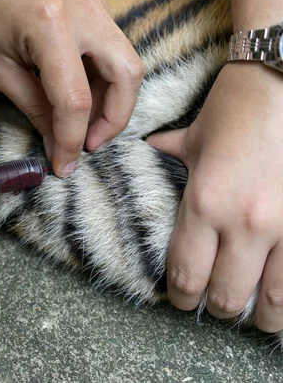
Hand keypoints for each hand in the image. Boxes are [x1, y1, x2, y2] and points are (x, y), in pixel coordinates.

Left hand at [0, 0, 142, 175]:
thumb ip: (34, 106)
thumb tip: (56, 142)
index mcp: (47, 25)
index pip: (75, 99)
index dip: (73, 139)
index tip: (66, 163)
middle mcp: (82, 6)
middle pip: (127, 74)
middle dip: (114, 118)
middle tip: (91, 143)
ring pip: (124, 57)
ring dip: (109, 96)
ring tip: (81, 120)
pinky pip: (109, 38)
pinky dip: (100, 68)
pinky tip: (78, 83)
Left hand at [148, 63, 282, 331]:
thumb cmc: (239, 105)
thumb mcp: (195, 135)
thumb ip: (168, 153)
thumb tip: (149, 148)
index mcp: (205, 203)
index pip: (186, 273)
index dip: (180, 297)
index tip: (181, 300)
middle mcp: (244, 223)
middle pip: (226, 298)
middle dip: (217, 309)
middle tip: (216, 305)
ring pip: (273, 302)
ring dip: (259, 314)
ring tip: (254, 313)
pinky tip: (281, 297)